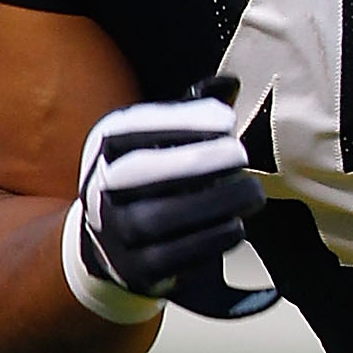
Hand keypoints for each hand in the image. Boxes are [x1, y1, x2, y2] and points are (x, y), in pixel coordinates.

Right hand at [71, 89, 265, 305]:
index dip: (181, 121)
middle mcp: (100, 188)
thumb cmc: (152, 180)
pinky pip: (174, 256)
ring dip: (212, 203)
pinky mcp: (136, 269)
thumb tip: (232, 82)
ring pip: (160, 218)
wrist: (114, 244)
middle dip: (195, 160)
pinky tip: (237, 226)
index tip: (227, 119)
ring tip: (252, 192)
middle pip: (143, 172)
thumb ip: (192, 111)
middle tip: (241, 153)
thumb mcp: (160, 141)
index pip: (134, 128)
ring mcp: (115, 232)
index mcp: (105, 147)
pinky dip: (210, 240)